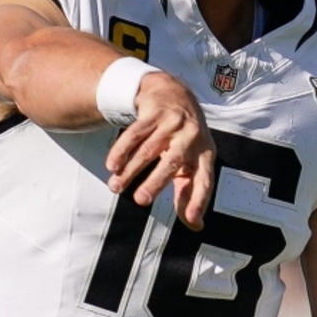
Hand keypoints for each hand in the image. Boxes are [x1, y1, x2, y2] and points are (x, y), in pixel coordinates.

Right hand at [104, 71, 214, 229]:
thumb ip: (190, 191)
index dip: (198, 200)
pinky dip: (121, 150)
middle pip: (172, 162)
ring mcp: (172, 122)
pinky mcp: (153, 112)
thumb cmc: (184, 137)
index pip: (204, 180)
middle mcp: (191, 136)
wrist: (173, 92)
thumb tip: (195, 225)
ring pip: (148, 149)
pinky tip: (112, 165)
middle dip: (155, 182)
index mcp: (205, 153)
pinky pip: (134, 133)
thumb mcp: (192, 161)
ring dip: (130, 170)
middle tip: (140, 200)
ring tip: (115, 187)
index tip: (191, 220)